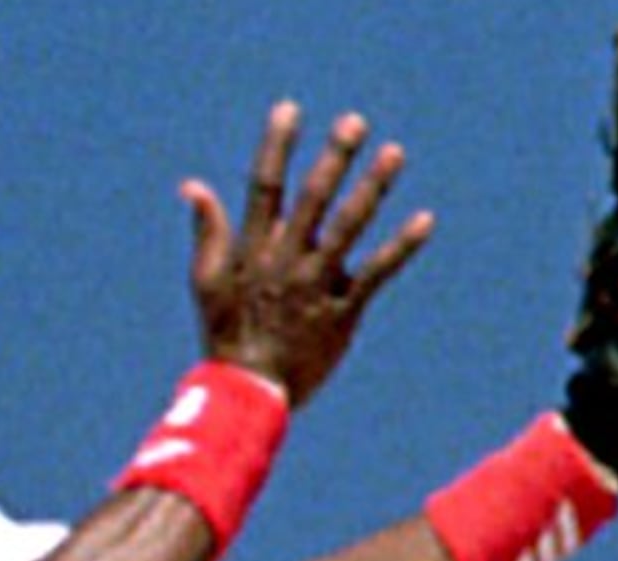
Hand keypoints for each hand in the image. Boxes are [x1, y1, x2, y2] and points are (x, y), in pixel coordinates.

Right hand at [181, 104, 433, 407]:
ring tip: (394, 153)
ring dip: (372, 188)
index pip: (263, 188)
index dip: (277, 147)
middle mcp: (285, 261)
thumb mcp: (206, 280)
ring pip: (348, 228)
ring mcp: (314, 285)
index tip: (289, 110)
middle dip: (334, 158)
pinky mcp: (342, 312)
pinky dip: (400, 247)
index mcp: (252, 251)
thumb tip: (193, 185)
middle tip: (354, 122)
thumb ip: (208, 230)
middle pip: (312, 199)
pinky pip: (375, 274)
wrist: (249, 393)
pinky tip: (424, 220)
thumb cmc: (225, 334)